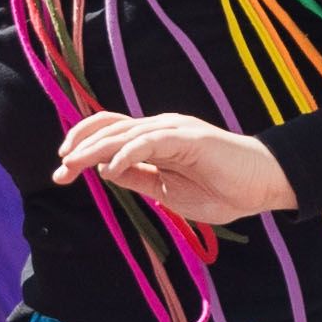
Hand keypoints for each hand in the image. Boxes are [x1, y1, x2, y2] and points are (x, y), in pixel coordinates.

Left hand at [51, 111, 296, 226]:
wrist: (262, 186)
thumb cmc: (221, 190)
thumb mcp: (168, 192)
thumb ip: (140, 179)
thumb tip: (107, 173)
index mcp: (154, 141)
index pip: (110, 134)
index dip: (83, 147)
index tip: (62, 170)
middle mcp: (160, 129)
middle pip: (109, 130)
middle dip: (78, 149)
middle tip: (58, 172)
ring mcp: (173, 130)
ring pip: (123, 133)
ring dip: (93, 150)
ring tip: (72, 166)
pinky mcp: (188, 137)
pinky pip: (150, 142)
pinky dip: (126, 154)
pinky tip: (109, 170)